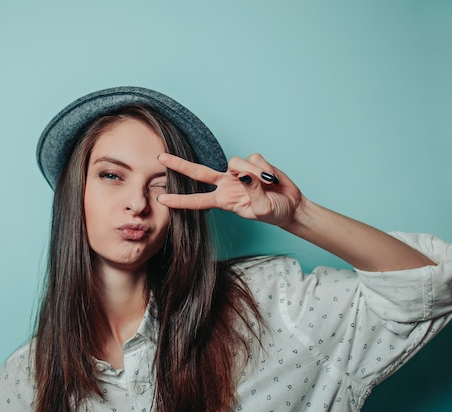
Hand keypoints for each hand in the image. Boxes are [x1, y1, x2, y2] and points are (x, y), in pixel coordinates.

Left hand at [157, 153, 301, 226]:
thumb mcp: (262, 209)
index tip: (162, 200)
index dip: (180, 200)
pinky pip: (254, 159)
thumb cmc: (273, 212)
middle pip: (199, 172)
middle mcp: (226, 184)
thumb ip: (251, 191)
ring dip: (253, 172)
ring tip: (268, 183)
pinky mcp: (253, 162)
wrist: (291, 206)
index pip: (197, 200)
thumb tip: (243, 173)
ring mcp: (238, 172)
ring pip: (236, 162)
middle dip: (180, 165)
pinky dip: (264, 168)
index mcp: (224, 200)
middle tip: (160, 158)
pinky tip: (271, 178)